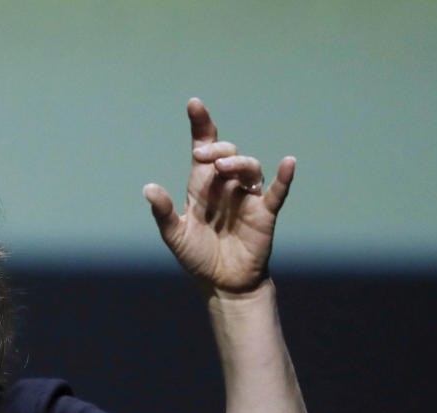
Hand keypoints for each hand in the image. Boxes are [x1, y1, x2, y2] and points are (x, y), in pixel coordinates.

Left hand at [143, 98, 294, 295]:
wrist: (222, 284)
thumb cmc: (198, 257)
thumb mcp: (174, 235)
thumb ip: (163, 212)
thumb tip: (148, 188)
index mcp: (202, 186)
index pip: (203, 148)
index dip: (201, 125)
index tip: (194, 104)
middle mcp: (226, 186)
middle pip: (227, 153)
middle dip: (216, 149)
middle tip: (202, 155)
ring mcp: (247, 198)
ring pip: (249, 167)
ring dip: (238, 163)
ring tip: (223, 168)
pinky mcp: (264, 213)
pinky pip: (277, 191)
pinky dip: (283, 177)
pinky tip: (288, 163)